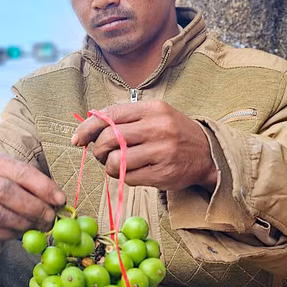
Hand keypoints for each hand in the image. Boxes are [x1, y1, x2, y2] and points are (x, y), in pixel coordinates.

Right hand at [0, 153, 65, 239]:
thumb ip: (34, 186)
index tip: (60, 200)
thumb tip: (59, 203)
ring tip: (37, 226)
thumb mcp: (13, 176)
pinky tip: (21, 232)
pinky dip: (10, 234)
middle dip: (34, 208)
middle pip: (7, 193)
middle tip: (50, 218)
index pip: (20, 171)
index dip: (43, 187)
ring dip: (23, 223)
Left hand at [72, 100, 216, 191]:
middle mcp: (157, 128)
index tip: (78, 139)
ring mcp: (161, 151)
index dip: (87, 128)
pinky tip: (130, 171)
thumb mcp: (154, 115)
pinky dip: (122, 176)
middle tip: (100, 154)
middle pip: (108, 139)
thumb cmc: (173, 132)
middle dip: (97, 149)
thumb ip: (125, 118)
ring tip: (115, 164)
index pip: (109, 115)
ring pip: (115, 161)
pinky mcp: (162, 173)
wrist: (208, 153)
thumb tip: (89, 125)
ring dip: (108, 166)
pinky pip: (128, 177)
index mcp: (152, 109)